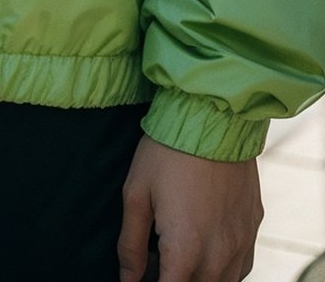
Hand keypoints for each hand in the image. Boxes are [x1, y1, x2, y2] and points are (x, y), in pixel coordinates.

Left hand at [118, 133, 262, 280]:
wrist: (213, 115)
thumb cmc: (168, 152)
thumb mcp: (136, 194)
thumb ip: (130, 245)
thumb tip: (127, 281)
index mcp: (185, 250)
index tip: (141, 277)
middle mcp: (218, 256)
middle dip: (173, 281)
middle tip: (155, 261)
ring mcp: (240, 244)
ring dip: (198, 278)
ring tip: (177, 255)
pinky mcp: (253, 229)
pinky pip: (240, 269)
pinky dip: (222, 270)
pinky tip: (204, 250)